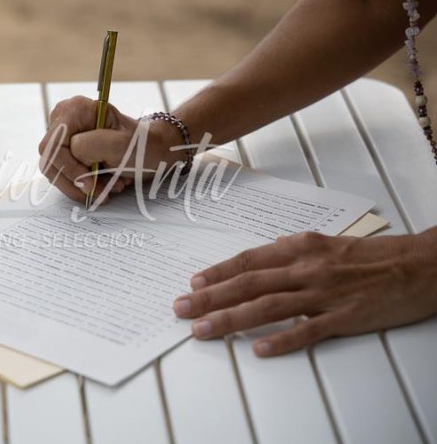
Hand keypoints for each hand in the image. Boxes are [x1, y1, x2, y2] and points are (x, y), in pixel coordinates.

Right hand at [38, 96, 179, 202]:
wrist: (150, 151)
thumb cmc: (140, 145)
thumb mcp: (121, 144)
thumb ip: (91, 145)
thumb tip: (71, 154)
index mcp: (74, 109)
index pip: (53, 145)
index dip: (69, 168)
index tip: (90, 184)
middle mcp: (63, 119)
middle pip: (51, 161)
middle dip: (76, 181)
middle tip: (102, 191)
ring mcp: (61, 136)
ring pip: (55, 172)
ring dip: (81, 186)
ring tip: (107, 187)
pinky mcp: (64, 152)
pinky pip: (62, 176)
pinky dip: (82, 186)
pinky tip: (102, 184)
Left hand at [173, 229, 436, 355]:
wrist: (422, 265)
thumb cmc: (372, 255)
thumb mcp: (326, 244)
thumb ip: (291, 253)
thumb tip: (258, 261)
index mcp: (300, 247)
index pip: (249, 261)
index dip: (218, 273)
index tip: (193, 284)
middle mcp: (307, 268)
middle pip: (248, 284)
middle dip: (209, 297)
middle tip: (180, 308)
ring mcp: (325, 293)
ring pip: (267, 307)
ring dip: (230, 319)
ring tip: (203, 330)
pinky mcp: (346, 317)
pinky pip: (308, 331)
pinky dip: (281, 340)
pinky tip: (257, 349)